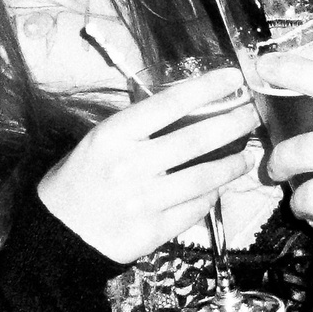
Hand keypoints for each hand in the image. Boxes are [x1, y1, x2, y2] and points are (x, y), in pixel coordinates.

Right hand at [37, 68, 257, 264]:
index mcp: (113, 136)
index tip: (232, 77)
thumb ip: (138, 125)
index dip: (206, 88)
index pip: (168, 104)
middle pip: (195, 139)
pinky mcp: (154, 231)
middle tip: (253, 113)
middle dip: (232, 123)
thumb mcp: (99, 141)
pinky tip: (220, 185)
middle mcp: (130, 167)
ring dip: (232, 163)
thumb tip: (189, 103)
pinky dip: (213, 195)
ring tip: (246, 153)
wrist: (59, 234)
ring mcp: (144, 201)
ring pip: (204, 178)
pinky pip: (196, 209)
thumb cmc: (80, 178)